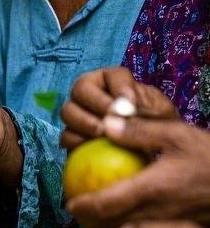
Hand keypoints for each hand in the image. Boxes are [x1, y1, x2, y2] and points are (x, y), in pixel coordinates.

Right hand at [60, 67, 177, 149]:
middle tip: (112, 120)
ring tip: (103, 134)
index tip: (132, 106)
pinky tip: (92, 150)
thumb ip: (147, 113)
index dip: (120, 88)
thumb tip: (122, 115)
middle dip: (97, 103)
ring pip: (68, 111)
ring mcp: (81, 114)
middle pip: (80, 88)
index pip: (113, 75)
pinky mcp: (75, 137)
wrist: (154, 152)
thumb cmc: (159, 127)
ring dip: (84, 122)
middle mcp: (93, 94)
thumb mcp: (162, 118)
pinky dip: (77, 142)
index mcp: (116, 82)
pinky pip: (66, 137)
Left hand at [66, 114, 209, 227]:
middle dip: (90, 223)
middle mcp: (158, 213)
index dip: (83, 207)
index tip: (69, 202)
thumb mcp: (177, 134)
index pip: (107, 204)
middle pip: (112, 227)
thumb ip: (138, 131)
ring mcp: (170, 225)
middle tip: (77, 210)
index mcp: (152, 189)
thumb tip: (106, 124)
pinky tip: (122, 222)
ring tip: (94, 219)